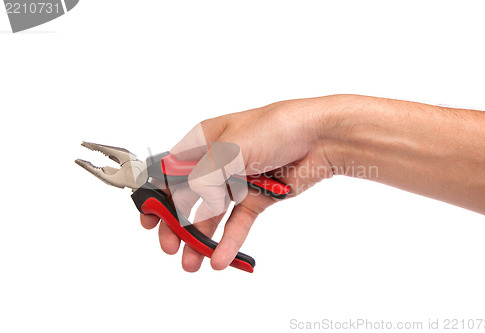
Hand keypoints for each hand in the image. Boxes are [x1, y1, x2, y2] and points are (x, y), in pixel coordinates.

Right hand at [139, 96, 342, 271]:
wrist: (319, 137)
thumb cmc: (276, 128)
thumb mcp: (232, 149)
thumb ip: (205, 180)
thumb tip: (193, 207)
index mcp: (205, 141)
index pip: (171, 171)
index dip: (158, 195)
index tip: (148, 219)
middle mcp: (217, 162)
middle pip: (188, 197)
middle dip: (176, 223)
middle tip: (169, 246)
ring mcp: (236, 182)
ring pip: (211, 215)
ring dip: (200, 238)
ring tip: (191, 262)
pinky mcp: (256, 198)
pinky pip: (238, 223)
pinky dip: (228, 240)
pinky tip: (220, 258)